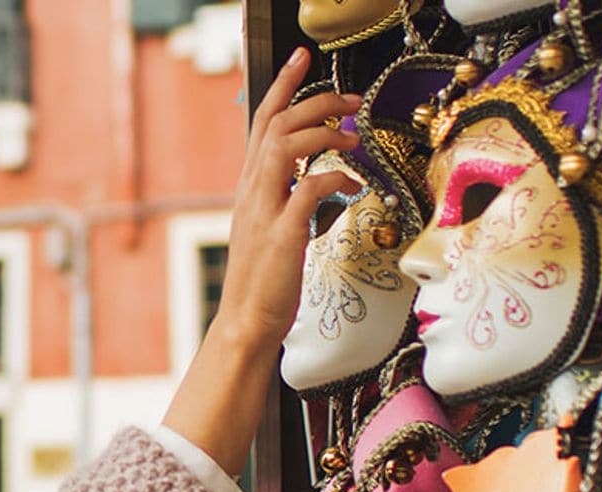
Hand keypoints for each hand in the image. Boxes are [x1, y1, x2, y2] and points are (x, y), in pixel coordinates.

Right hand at [213, 47, 362, 355]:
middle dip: (316, 101)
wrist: (247, 322)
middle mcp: (252, 191)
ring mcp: (265, 211)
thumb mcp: (272, 226)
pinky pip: (308, 189)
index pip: (263, 121)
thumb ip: (288, 195)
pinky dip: (334, 177)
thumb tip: (323, 175)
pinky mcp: (283, 235)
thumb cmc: (265, 279)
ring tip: (354, 138)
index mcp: (250, 186)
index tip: (303, 59)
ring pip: (287, 146)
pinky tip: (353, 184)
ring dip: (325, 133)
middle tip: (351, 98)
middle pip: (277, 123)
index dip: (284, 85)